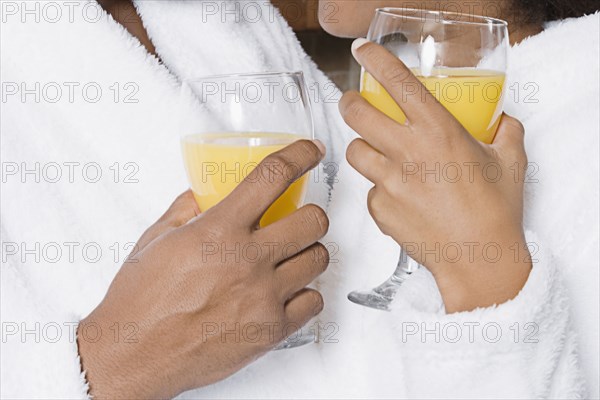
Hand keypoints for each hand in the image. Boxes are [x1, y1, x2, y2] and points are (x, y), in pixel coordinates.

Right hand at [77, 140, 328, 398]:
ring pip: (319, 259)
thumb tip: (206, 193)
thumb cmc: (140, 300)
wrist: (133, 354)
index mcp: (218, 230)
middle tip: (298, 220)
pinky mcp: (271, 330)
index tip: (311, 151)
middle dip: (311, 214)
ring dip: (308, 252)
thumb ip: (187, 209)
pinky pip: (314, 301)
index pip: (272, 176)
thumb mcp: (156, 239)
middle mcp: (248, 260)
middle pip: (314, 220)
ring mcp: (264, 297)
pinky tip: (286, 292)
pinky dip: (305, 293)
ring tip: (289, 258)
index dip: (300, 155)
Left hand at [339, 40, 530, 312]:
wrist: (480, 260)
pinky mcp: (380, 210)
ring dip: (364, 149)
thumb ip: (505, 133)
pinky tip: (400, 198)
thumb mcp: (509, 163)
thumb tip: (504, 122)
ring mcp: (390, 182)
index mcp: (438, 131)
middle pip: (356, 114)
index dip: (376, 60)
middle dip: (350, 103)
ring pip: (355, 152)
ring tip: (380, 156)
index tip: (363, 51)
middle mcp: (408, 152)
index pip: (398, 83)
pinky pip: (369, 191)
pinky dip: (380, 190)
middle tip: (355, 104)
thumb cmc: (496, 212)